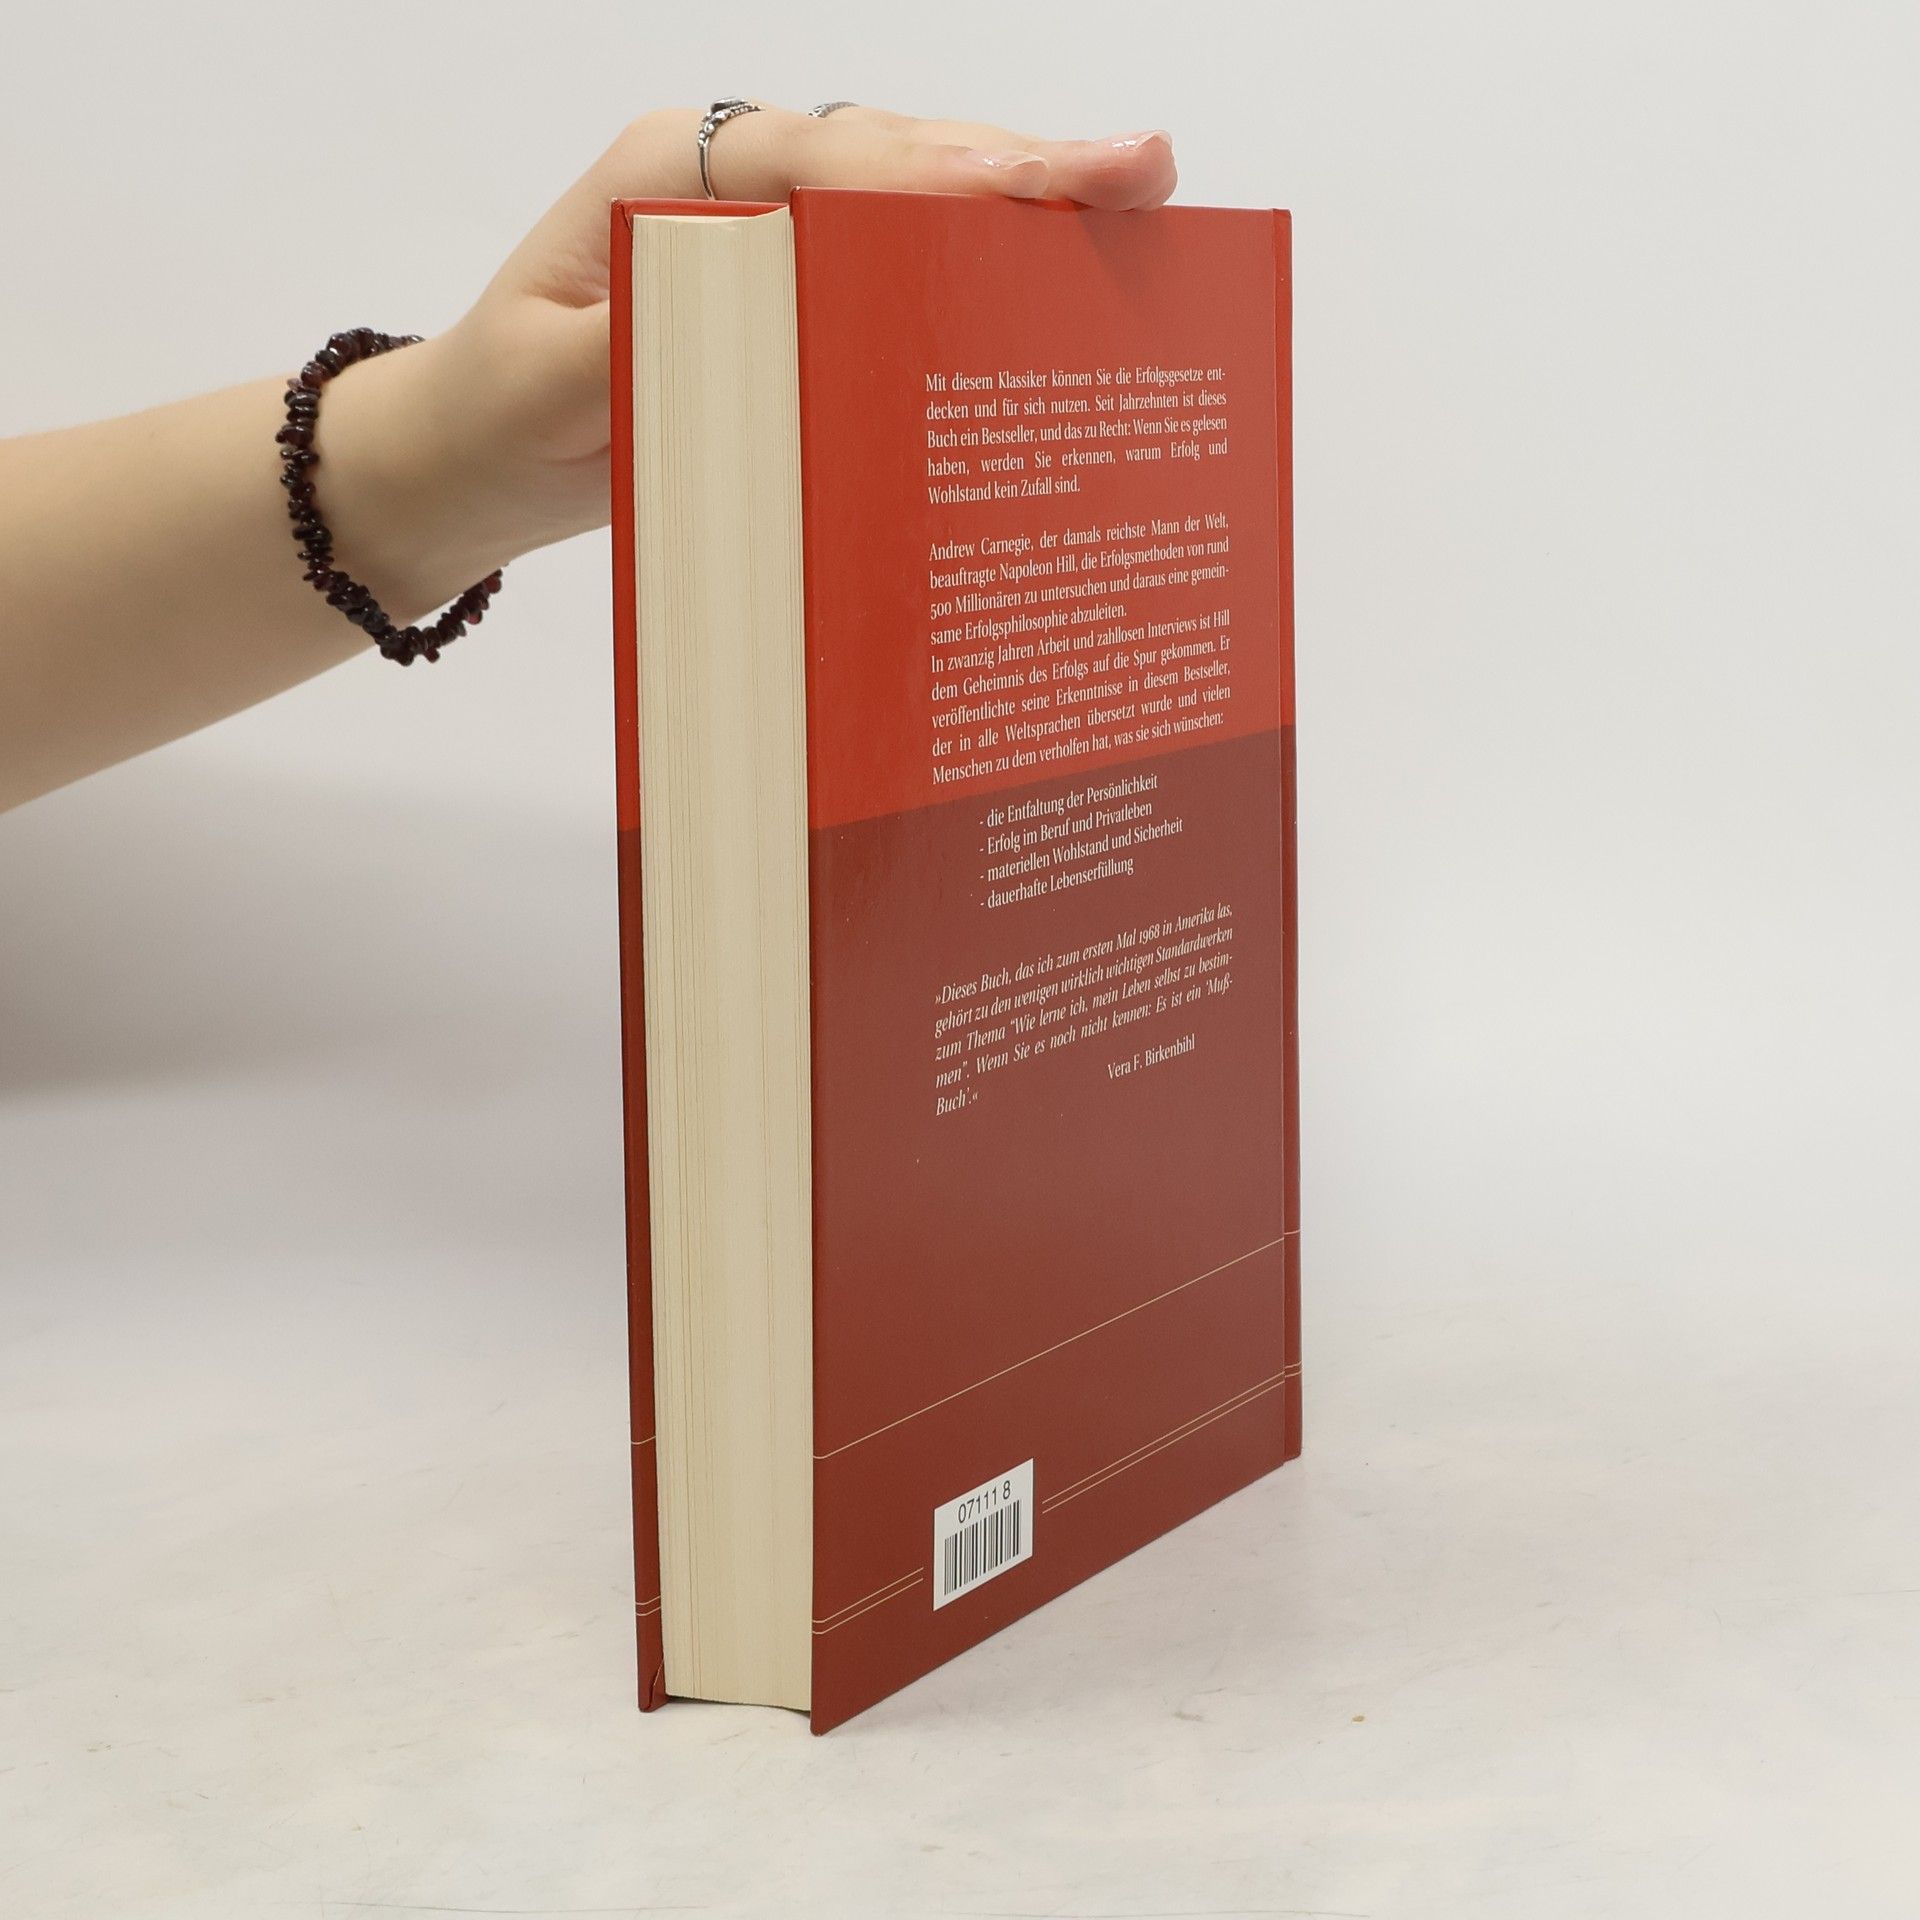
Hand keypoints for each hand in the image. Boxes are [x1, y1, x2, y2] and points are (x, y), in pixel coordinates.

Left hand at [348, 107, 1177, 604]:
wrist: (459, 460)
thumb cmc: (492, 414)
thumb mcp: (550, 388)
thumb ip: (651, 347)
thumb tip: (771, 317)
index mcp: (671, 177)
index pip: (832, 163)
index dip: (946, 177)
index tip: (1048, 184)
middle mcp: (730, 185)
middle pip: (897, 159)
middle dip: (1020, 167)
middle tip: (1143, 170)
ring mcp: (765, 239)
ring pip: (910, 203)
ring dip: (1018, 206)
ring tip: (1132, 199)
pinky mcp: (785, 301)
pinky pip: (892, 271)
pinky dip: (973, 271)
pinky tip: (1050, 281)